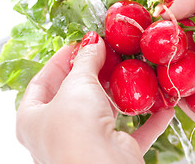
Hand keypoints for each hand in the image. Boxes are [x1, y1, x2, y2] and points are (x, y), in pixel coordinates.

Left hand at [16, 38, 173, 163]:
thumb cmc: (75, 127)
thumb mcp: (77, 84)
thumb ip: (85, 60)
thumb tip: (93, 42)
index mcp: (33, 118)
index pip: (42, 80)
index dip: (60, 59)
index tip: (79, 44)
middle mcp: (57, 133)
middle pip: (76, 94)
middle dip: (94, 73)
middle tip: (108, 53)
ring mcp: (85, 143)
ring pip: (104, 112)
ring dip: (122, 95)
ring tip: (133, 73)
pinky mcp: (112, 152)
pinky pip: (132, 132)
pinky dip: (148, 120)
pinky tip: (161, 107)